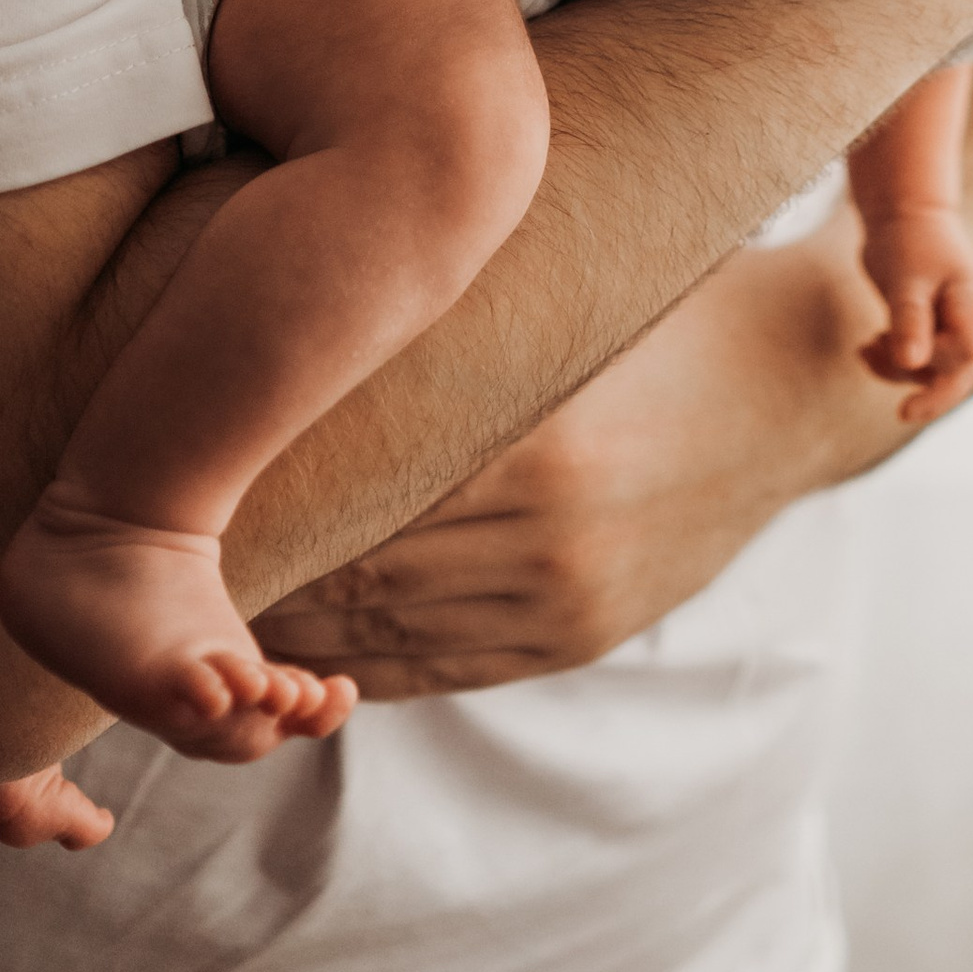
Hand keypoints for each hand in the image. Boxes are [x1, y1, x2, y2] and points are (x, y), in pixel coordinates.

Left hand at [248, 232, 875, 698]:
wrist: (797, 385)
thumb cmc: (668, 311)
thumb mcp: (568, 304)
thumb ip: (456, 335)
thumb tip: (323, 328)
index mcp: (539, 448)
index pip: (364, 500)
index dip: (274, 509)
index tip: (198, 495)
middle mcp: (550, 541)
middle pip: (361, 576)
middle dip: (267, 572)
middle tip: (175, 559)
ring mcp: (567, 599)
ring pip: (389, 634)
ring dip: (299, 628)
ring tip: (215, 607)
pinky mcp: (580, 634)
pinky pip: (444, 667)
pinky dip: (366, 658)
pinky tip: (309, 642)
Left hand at [858, 209, 972, 422]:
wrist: (901, 211)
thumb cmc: (907, 239)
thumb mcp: (905, 279)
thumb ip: (910, 320)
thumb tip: (911, 364)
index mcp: (972, 303)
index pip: (968, 356)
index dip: (943, 387)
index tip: (907, 407)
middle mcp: (969, 316)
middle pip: (959, 369)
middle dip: (929, 392)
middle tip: (902, 413)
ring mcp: (952, 321)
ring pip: (934, 365)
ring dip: (899, 369)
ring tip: (866, 349)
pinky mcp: (932, 323)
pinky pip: (919, 354)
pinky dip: (893, 357)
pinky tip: (867, 346)